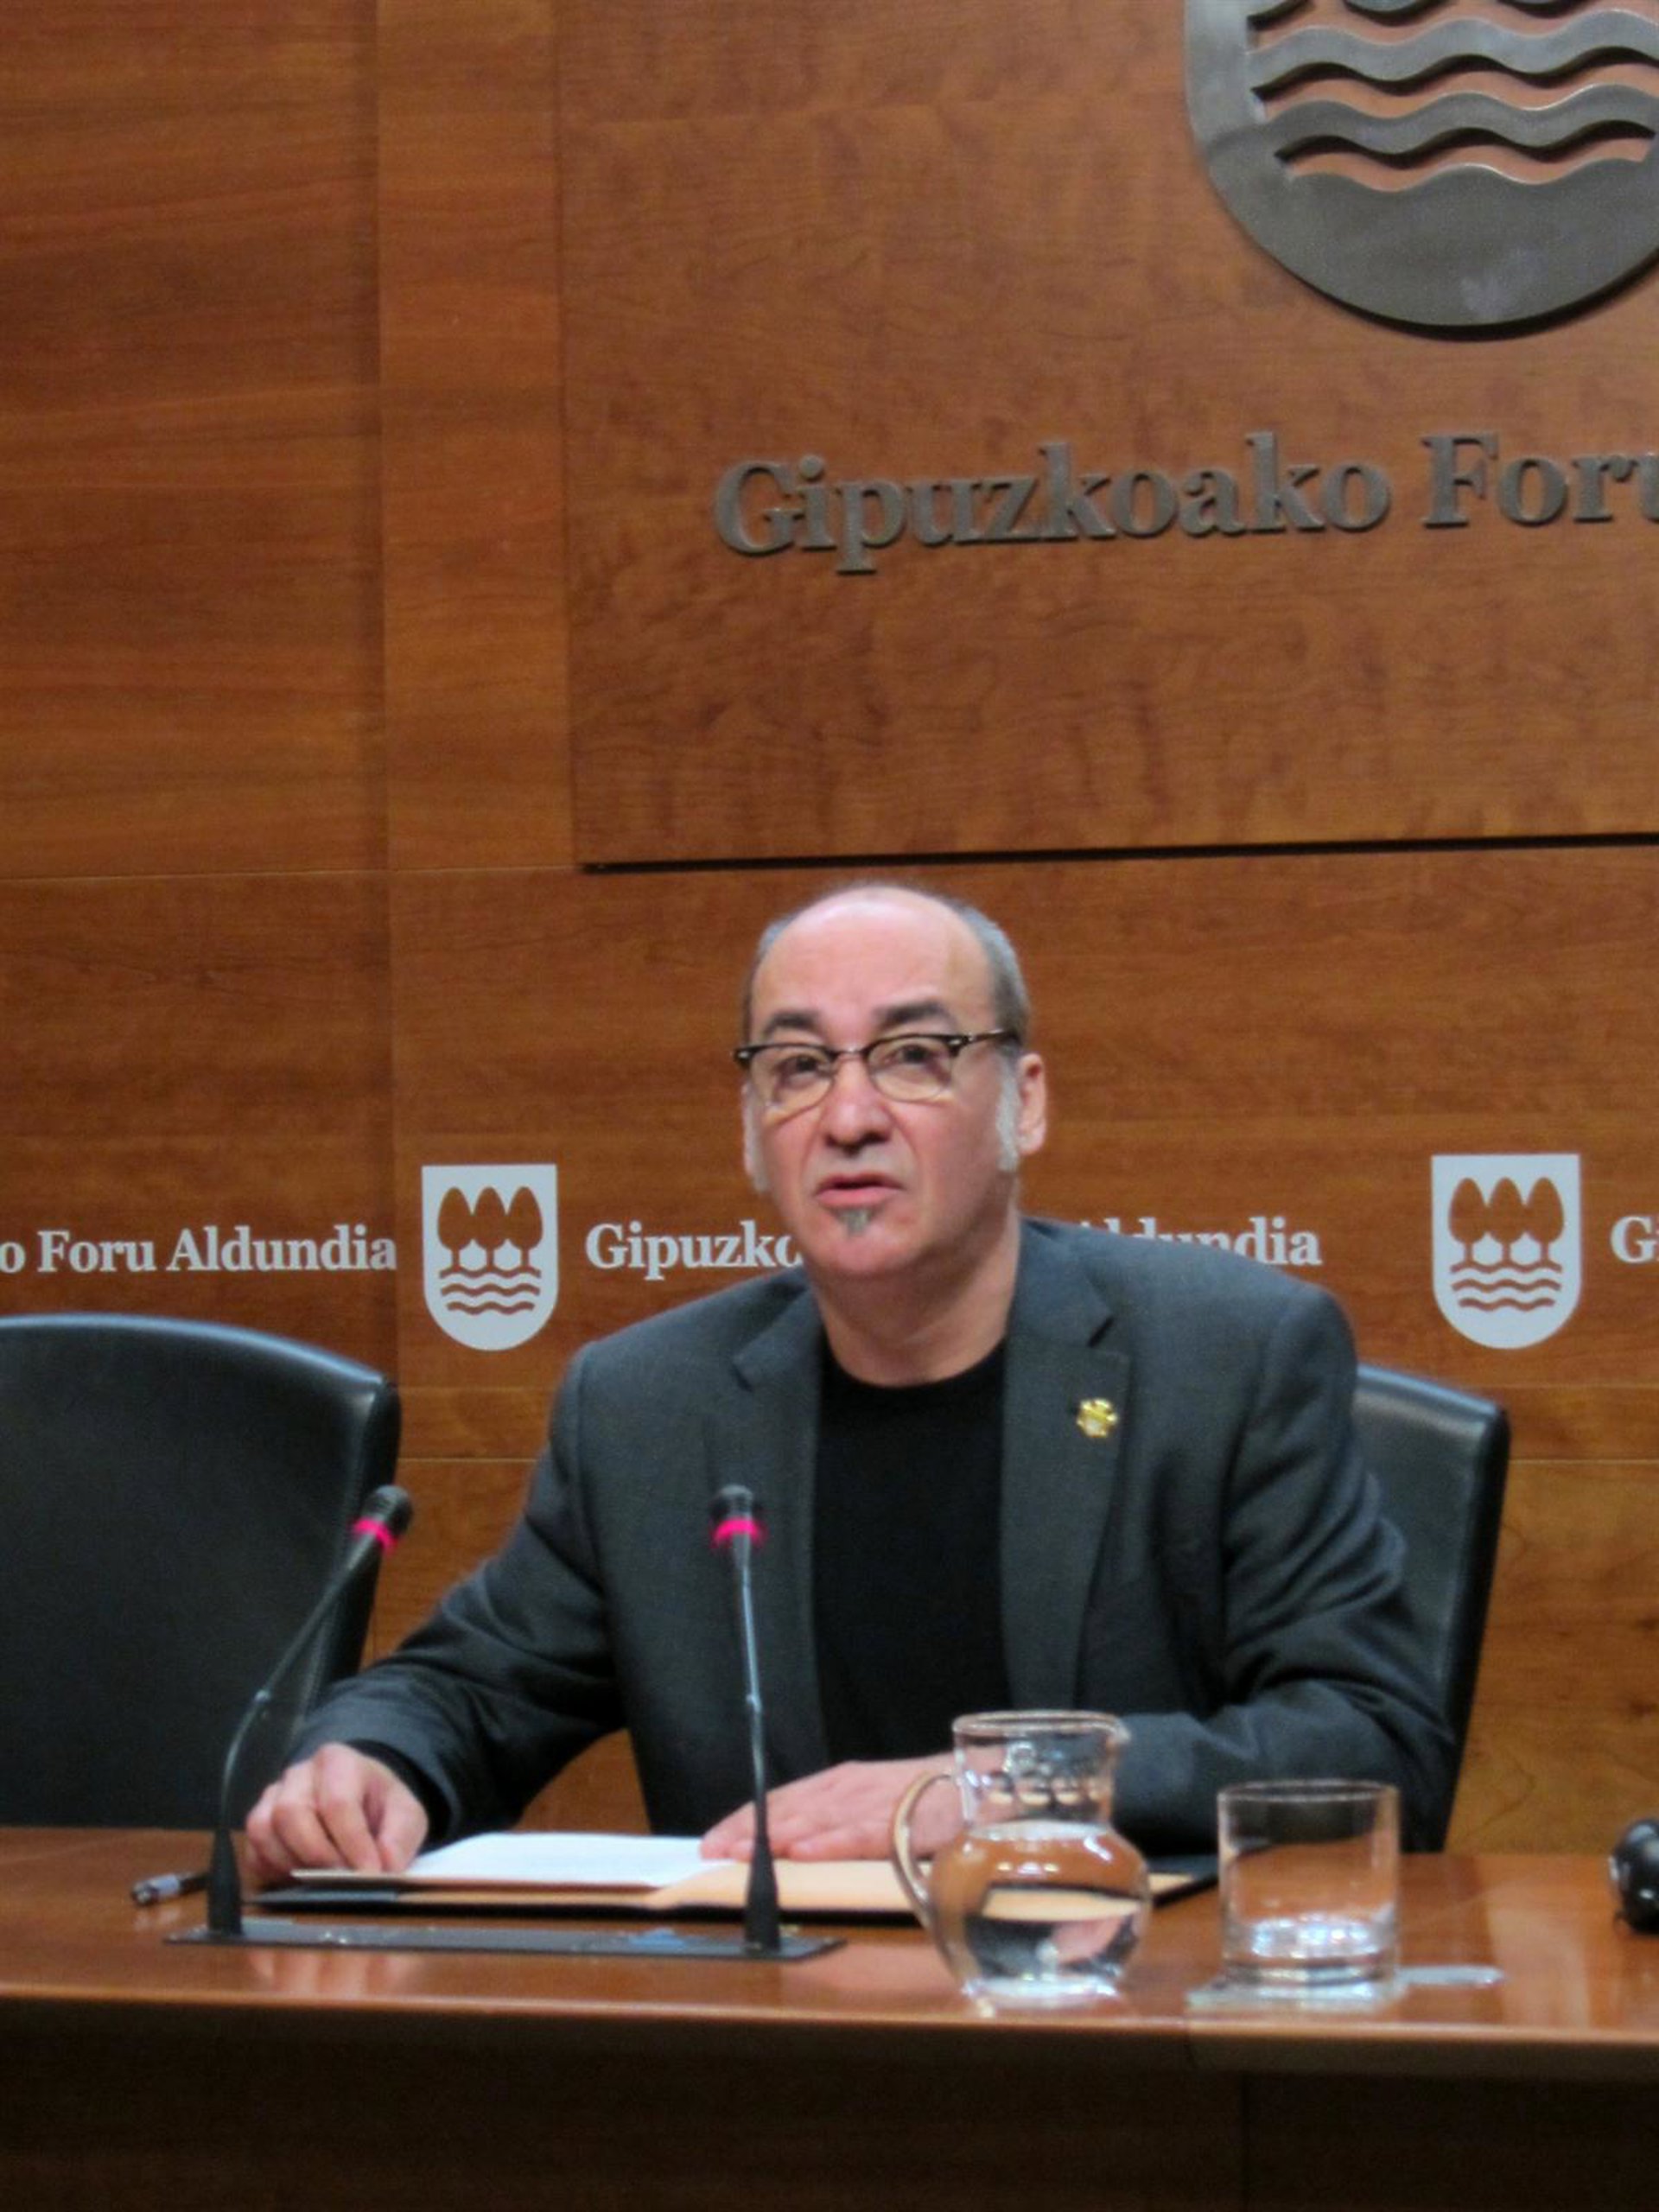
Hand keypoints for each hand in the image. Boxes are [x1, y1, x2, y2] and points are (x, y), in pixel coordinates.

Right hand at [243, 1744, 428, 1884]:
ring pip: (262, 1829)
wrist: (359, 1802)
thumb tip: (384, 1867)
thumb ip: (400, 1837)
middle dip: (315, 1854)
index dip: (352, 1842)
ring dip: (289, 1864)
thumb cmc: (380, 1807)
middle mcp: (299, 1775)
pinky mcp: (259, 1825)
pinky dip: (272, 1872)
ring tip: (318, 1882)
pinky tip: (298, 1882)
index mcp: (339, 1762)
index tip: (369, 1873)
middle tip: (339, 1880)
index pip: (337, 1802)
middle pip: (290, 1812)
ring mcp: (273, 1797)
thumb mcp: (406, 1815)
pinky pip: (252, 1852)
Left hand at [700, 1755, 956, 1862]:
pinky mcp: (901, 1820)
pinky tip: (802, 1853)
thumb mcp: (871, 1805)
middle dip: (748, 1831)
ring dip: (776, 1837)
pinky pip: (859, 1834)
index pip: (782, 1800)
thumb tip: (791, 1850)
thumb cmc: (923, 1800)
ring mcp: (874, 1802)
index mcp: (840, 1783)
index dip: (744, 1819)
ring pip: (816, 1821)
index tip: (711, 1841)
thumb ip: (836, 1823)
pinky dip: (828, 1843)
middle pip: (790, 1809)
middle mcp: (849, 1788)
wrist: (981, 1784)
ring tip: (742, 1853)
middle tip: (712, 1852)